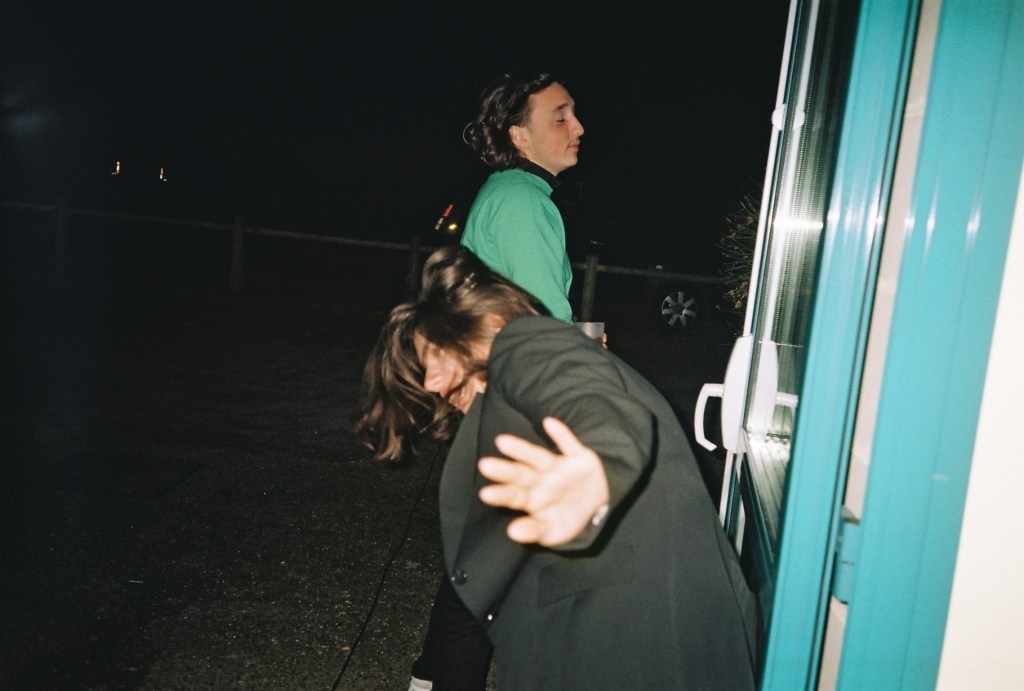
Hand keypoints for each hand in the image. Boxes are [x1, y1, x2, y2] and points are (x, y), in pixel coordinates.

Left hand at [477, 417, 609, 545]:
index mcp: (533, 498)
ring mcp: (559, 467)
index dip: (501, 494)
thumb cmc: (569, 518)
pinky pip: (569, 444)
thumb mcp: (554, 532)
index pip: (514, 496)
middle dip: (505, 471)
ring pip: (538, 457)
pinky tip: (550, 423)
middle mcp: (541, 480)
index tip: (485, 494)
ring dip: (522, 450)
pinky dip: (561, 434)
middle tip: (484, 465)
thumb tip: (512, 532)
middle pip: (521, 474)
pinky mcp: (578, 457)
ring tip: (502, 442)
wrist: (600, 505)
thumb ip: (534, 531)